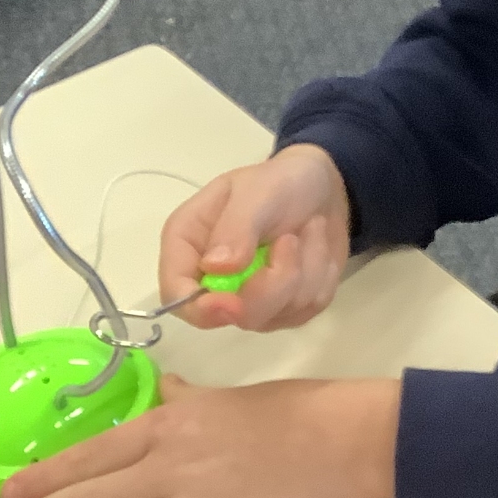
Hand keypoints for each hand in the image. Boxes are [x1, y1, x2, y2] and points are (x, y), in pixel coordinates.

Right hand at [160, 144, 350, 330]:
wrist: (322, 189)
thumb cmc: (280, 182)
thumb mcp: (256, 192)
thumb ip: (236, 228)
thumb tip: (215, 268)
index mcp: (187, 245)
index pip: (176, 294)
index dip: (200, 309)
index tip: (234, 303)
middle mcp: (212, 281)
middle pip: (232, 315)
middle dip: (272, 284)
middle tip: (291, 238)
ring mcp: (250, 300)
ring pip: (276, 313)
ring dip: (305, 270)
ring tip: (306, 231)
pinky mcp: (285, 308)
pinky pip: (306, 309)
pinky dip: (321, 277)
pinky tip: (315, 248)